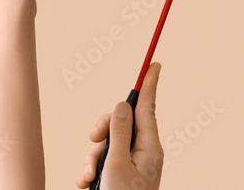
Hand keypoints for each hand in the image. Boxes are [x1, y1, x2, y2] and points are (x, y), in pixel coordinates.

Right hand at [78, 63, 164, 189]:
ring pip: (108, 143)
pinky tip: (88, 184)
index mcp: (150, 149)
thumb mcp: (116, 165)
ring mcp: (133, 165)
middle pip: (121, 123)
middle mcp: (144, 154)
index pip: (148, 108)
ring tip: (89, 178)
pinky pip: (104, 160)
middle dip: (102, 131)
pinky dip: (93, 169)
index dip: (150, 84)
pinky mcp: (122, 175)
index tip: (155, 64)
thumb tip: (121, 106)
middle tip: (92, 140)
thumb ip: (118, 132)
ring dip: (93, 157)